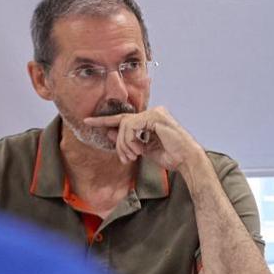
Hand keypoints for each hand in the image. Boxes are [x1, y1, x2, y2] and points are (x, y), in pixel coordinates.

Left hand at [78, 105, 203, 172]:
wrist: (186, 160)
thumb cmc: (170, 156)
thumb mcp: (143, 149)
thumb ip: (127, 140)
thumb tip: (108, 132)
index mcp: (150, 119)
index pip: (124, 118)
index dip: (104, 121)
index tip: (87, 121)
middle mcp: (153, 113)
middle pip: (122, 122)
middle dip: (118, 142)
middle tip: (125, 158)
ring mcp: (155, 113)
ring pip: (125, 124)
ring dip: (125, 144)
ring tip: (134, 156)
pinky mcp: (155, 117)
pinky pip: (132, 126)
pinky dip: (131, 140)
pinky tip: (139, 149)